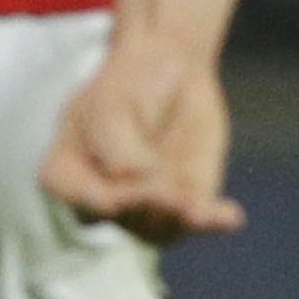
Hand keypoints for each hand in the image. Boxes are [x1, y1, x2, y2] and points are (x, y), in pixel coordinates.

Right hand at [43, 32, 243, 242]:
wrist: (169, 70)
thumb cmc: (127, 84)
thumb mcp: (110, 107)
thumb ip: (120, 153)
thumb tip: (149, 190)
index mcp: (67, 175)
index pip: (80, 201)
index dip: (101, 201)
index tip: (120, 195)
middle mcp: (104, 200)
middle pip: (122, 219)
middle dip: (145, 206)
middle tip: (167, 190)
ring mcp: (145, 207)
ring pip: (159, 228)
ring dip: (177, 215)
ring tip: (191, 200)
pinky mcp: (185, 202)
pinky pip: (199, 221)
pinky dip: (214, 221)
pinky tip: (230, 217)